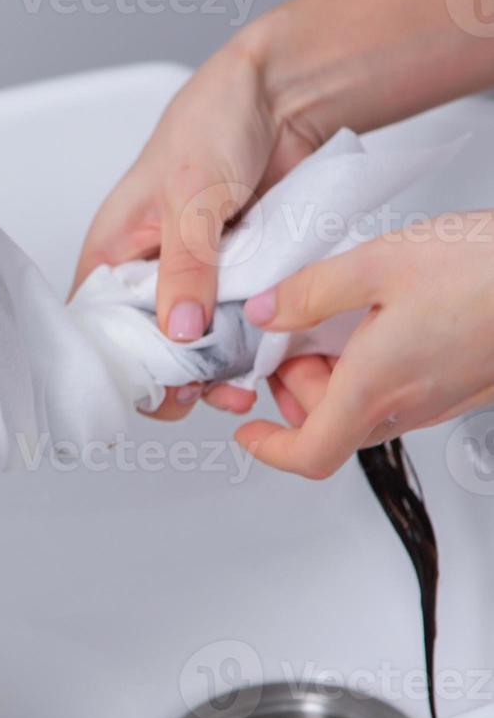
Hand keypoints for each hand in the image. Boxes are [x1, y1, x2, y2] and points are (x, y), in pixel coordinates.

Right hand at [71, 37, 321, 419]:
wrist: (282, 97)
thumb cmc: (211, 124)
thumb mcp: (191, 197)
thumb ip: (187, 266)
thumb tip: (181, 329)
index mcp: (113, 254)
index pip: (99, 329)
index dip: (119, 365)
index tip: (152, 389)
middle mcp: (149, 274)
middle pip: (150, 348)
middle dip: (175, 378)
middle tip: (202, 392)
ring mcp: (196, 281)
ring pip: (199, 346)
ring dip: (219, 371)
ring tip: (240, 387)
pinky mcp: (238, 281)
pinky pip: (240, 327)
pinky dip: (252, 347)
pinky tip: (265, 361)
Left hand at [236, 210, 493, 477]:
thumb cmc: (490, 268)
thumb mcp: (379, 263)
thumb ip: (310, 292)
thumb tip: (267, 312)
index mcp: (376, 388)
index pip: (309, 455)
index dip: (269, 449)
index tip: (248, 428)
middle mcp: (410, 406)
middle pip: (329, 431)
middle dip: (296, 395)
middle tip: (289, 344)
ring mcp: (442, 399)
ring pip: (365, 413)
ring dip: (334, 383)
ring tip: (332, 326)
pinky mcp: (464, 384)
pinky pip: (402, 395)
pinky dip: (372, 371)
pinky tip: (377, 323)